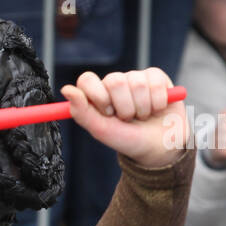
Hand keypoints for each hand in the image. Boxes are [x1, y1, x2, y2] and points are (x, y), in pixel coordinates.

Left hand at [60, 68, 189, 168]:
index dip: (98, 95)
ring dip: (142, 107)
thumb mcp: (102, 130)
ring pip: (137, 83)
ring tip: (142, 116)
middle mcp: (115, 83)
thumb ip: (81, 111)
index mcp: (98, 94)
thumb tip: (66, 89)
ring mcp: (135, 78)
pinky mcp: (156, 77)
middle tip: (127, 118)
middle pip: (115, 80)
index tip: (107, 113)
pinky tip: (157, 109)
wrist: (159, 147)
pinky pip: (155, 83)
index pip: (88, 80)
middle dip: (124, 106)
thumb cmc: (127, 139)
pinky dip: (157, 102)